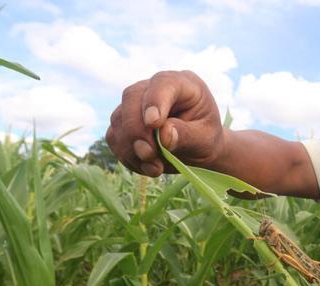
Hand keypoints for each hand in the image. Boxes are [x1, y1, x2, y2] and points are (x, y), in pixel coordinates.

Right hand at [106, 70, 225, 176]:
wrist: (196, 149)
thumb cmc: (205, 139)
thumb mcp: (205, 139)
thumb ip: (187, 136)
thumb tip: (164, 135)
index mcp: (182, 84)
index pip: (162, 84)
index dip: (155, 102)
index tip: (153, 123)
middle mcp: (153, 88)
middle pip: (131, 98)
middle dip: (136, 129)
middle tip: (149, 154)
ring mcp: (135, 104)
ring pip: (118, 120)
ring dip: (132, 148)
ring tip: (156, 167)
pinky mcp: (123, 123)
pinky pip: (114, 137)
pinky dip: (127, 156)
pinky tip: (147, 166)